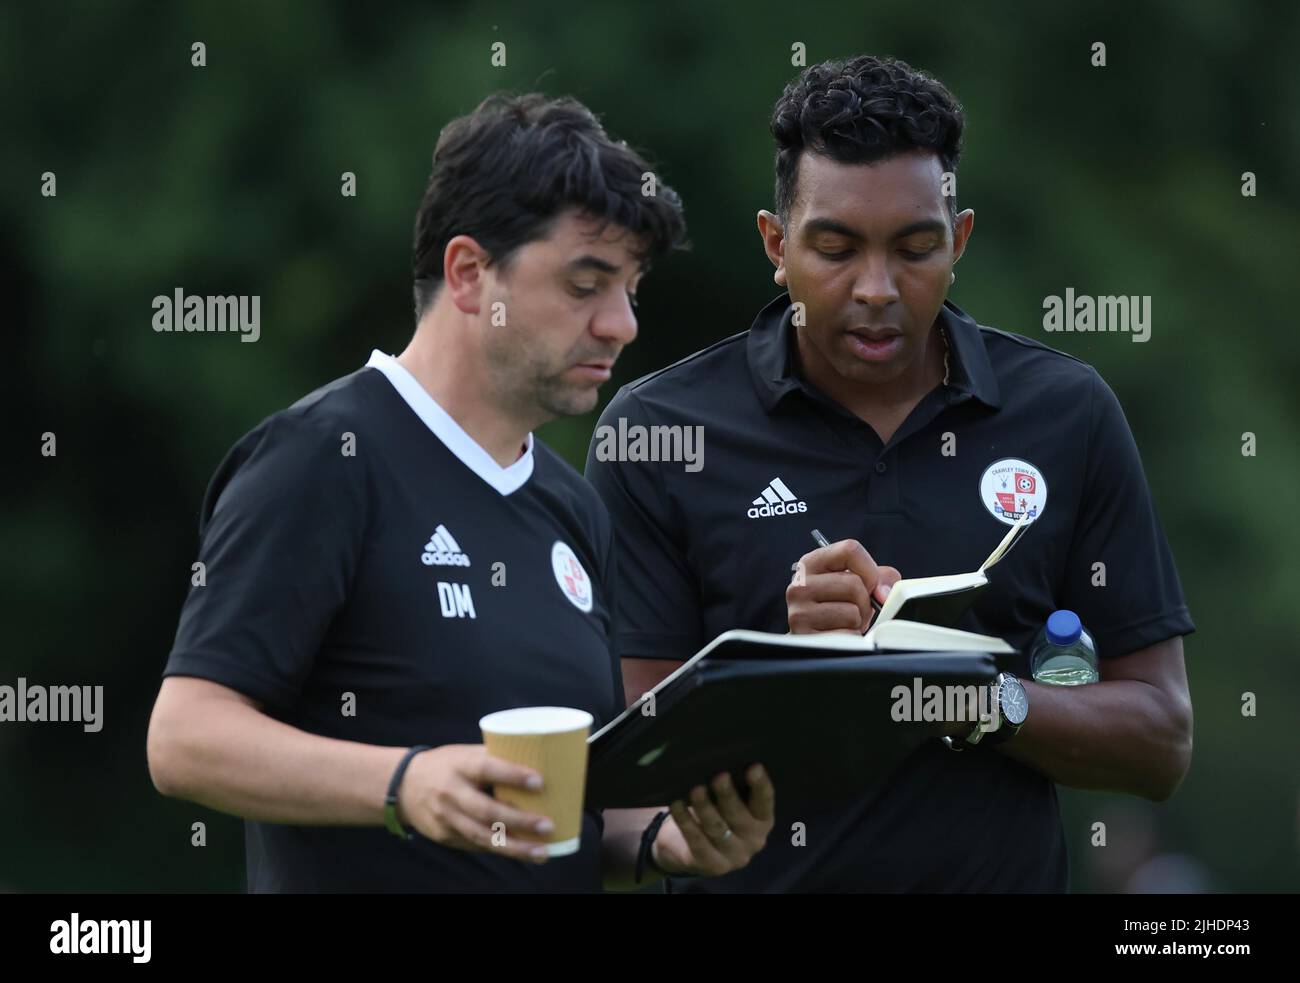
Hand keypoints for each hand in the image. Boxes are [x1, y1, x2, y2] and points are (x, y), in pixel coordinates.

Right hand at [395, 744, 555, 863]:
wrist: (402, 785)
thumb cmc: (446, 765)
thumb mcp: (465, 753)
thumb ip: (495, 758)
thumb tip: (539, 760)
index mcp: (459, 765)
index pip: (488, 769)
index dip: (513, 776)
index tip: (540, 782)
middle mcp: (450, 792)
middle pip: (486, 811)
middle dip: (519, 821)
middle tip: (548, 826)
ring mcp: (446, 818)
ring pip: (482, 836)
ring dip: (514, 848)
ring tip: (542, 852)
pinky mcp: (445, 836)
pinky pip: (476, 845)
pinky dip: (500, 849)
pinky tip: (522, 852)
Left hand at [651, 764, 775, 876]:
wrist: (693, 849)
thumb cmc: (716, 813)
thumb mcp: (728, 802)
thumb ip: (733, 787)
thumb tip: (722, 759)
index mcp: (763, 821)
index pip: (765, 802)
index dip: (760, 785)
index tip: (753, 767)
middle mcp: (753, 841)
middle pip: (739, 816)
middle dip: (728, 795)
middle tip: (719, 776)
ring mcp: (733, 857)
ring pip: (717, 829)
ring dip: (705, 807)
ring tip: (695, 790)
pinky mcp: (711, 865)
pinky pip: (697, 840)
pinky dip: (685, 821)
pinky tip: (676, 805)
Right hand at [786, 538, 900, 633]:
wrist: (813, 640)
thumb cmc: (838, 608)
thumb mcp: (856, 584)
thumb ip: (878, 577)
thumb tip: (884, 593)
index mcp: (811, 563)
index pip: (850, 550)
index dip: (870, 570)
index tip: (871, 585)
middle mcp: (799, 585)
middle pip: (853, 584)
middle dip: (864, 602)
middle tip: (855, 610)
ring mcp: (799, 612)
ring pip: (852, 613)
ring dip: (858, 623)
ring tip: (845, 623)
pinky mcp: (806, 637)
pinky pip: (847, 636)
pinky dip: (851, 639)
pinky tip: (839, 636)